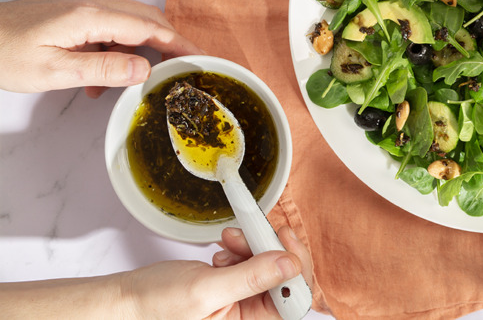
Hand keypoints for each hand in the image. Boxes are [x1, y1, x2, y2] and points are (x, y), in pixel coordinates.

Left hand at [0, 0, 201, 94]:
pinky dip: (117, 52)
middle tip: (187, 66)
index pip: (149, 27)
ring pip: (129, 24)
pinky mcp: (72, 15)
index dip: (178, 43)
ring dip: (141, 50)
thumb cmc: (1, 54)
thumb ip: (103, 69)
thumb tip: (145, 68)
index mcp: (90, 15)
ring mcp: (81, 7)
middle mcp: (91, 4)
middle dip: (170, 42)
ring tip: (141, 82)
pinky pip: (108, 30)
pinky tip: (102, 81)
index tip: (201, 58)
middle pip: (146, 19)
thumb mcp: (53, 71)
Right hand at [121, 226, 311, 319]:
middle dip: (272, 252)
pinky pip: (250, 265)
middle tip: (260, 231)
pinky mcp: (232, 290)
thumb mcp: (206, 290)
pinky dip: (242, 250)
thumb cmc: (154, 306)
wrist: (126, 299)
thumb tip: (290, 264)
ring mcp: (241, 305)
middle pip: (284, 282)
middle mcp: (248, 319)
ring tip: (230, 241)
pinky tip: (224, 249)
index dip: (296, 268)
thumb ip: (250, 278)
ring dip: (254, 248)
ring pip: (267, 268)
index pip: (292, 301)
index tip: (285, 240)